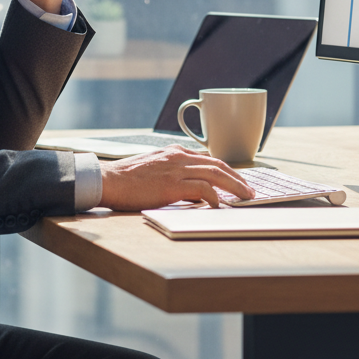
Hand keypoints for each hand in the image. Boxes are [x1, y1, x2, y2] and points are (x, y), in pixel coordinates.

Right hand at [98, 146, 255, 209]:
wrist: (108, 180)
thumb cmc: (127, 179)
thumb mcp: (155, 169)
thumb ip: (174, 175)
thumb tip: (194, 192)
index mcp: (175, 152)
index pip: (208, 159)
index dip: (227, 170)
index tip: (238, 181)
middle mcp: (178, 157)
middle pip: (217, 164)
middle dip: (237, 178)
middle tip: (250, 191)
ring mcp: (175, 169)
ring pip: (215, 174)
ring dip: (234, 186)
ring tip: (246, 197)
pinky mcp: (171, 185)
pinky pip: (201, 189)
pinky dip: (214, 196)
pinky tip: (219, 205)